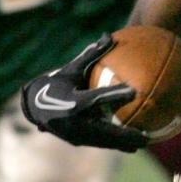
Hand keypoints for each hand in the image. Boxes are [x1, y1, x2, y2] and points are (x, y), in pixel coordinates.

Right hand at [21, 34, 147, 151]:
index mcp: (72, 101)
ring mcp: (74, 134)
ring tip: (144, 142)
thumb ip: (91, 55)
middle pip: (105, 130)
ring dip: (124, 143)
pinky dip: (115, 144)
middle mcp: (73, 121)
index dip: (116, 94)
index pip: (97, 97)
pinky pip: (99, 143)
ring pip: (104, 141)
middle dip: (126, 134)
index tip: (135, 91)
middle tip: (147, 134)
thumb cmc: (56, 83)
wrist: (33, 105)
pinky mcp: (76, 141)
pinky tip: (132, 145)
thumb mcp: (72, 69)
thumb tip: (108, 36)